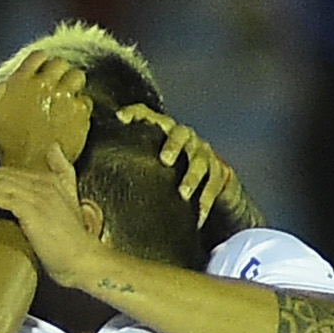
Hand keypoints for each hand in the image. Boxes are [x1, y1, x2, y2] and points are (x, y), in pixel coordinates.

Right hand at [0, 53, 91, 170]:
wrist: (30, 170)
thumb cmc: (8, 147)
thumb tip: (7, 83)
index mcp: (20, 83)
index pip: (38, 57)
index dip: (42, 63)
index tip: (43, 70)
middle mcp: (44, 85)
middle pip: (60, 64)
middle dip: (59, 74)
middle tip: (56, 88)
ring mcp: (65, 97)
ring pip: (77, 77)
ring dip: (73, 86)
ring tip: (67, 100)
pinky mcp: (80, 112)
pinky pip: (85, 101)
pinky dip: (80, 108)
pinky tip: (71, 119)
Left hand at [0, 148, 109, 291]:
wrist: (82, 260)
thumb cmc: (73, 242)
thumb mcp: (71, 204)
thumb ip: (63, 176)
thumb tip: (54, 149)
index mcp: (52, 181)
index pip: (11, 172)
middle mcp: (44, 183)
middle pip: (1, 175)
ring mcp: (38, 195)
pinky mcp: (31, 209)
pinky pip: (0, 197)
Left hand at [116, 105, 242, 224]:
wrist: (204, 175)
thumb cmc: (167, 161)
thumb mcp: (148, 148)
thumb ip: (132, 133)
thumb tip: (116, 119)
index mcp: (168, 131)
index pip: (154, 117)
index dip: (139, 114)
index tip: (124, 120)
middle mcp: (188, 140)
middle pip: (182, 135)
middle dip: (174, 146)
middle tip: (165, 160)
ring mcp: (205, 155)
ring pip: (201, 162)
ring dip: (192, 178)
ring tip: (183, 194)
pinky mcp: (217, 173)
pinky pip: (214, 186)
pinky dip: (206, 201)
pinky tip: (198, 218)